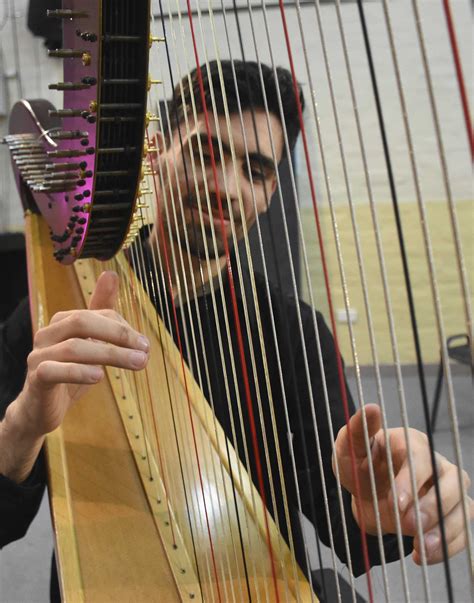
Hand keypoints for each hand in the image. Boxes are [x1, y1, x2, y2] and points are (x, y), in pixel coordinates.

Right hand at [0, 271, 149, 481]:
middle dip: (118, 334)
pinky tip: (99, 377)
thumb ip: (101, 312)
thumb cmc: (70, 372)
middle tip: (144, 351)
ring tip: (136, 364)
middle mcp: (48, 333)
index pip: (98, 314)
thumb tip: (110, 273)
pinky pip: (54, 371)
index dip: (124, 327)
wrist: (40, 408)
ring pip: (73, 348)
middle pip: (83, 322)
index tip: (145, 344)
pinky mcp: (35, 379)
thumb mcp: (90, 342)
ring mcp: (39, 355)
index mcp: (63, 321)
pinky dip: (78, 372)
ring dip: (110, 355)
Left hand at [333, 404, 472, 564]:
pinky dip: (447, 546)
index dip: (412, 480)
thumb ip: (358, 430)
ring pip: (463, 505)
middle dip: (432, 506)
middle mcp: (435, 463)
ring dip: (445, 530)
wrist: (365, 493)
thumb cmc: (359, 465)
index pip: (420, 457)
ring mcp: (447, 489)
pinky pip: (462, 530)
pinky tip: (422, 555)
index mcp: (411, 443)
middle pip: (452, 480)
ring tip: (419, 548)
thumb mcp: (349, 449)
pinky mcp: (451, 513)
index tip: (396, 503)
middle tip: (408, 524)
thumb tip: (370, 408)